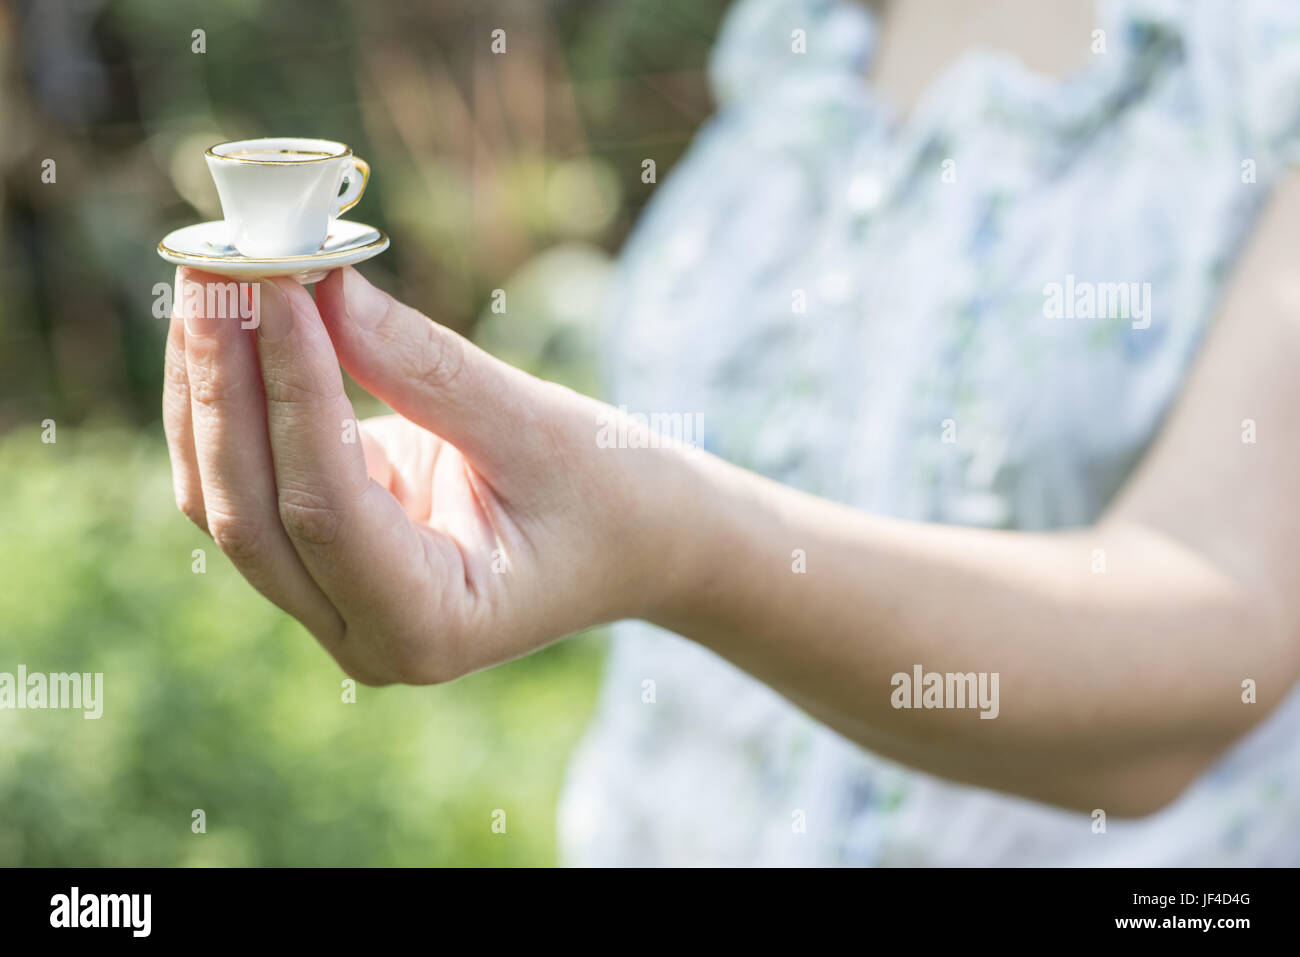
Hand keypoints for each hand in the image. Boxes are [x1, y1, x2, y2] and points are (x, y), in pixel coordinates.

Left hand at [163, 266, 697, 683]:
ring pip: (230, 498)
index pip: (326, 510)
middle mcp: (362, 632)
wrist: (642, 542)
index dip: (294, 392)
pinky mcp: (325, 554)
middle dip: (223, 386)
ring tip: (212, 276)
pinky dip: (236, 401)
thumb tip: (319, 285)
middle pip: (249, 514)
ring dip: (210, 388)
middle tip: (217, 267)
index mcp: (428, 627)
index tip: (279, 285)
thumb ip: (422, 367)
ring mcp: (334, 600)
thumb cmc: (615, 496)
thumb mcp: (535, 429)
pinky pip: (251, 477)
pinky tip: (231, 322)